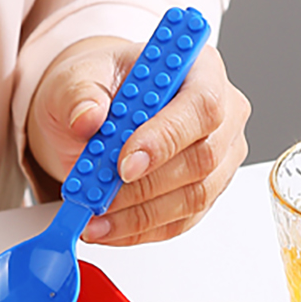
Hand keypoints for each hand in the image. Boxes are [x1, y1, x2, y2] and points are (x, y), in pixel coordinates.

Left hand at [26, 34, 249, 244]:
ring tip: (94, 218)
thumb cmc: (101, 85)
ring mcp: (220, 158)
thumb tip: (87, 117)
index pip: (202, 106)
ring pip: (193, 197)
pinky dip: (140, 230)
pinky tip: (108, 228)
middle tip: (98, 197)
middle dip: (145, 187)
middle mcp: (221, 115)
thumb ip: (80, 92)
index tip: (124, 165)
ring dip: (139, 215)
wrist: (99, 111)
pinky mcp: (206, 193)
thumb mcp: (79, 75)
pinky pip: (181, 221)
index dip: (166, 139)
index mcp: (200, 70)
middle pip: (202, 159)